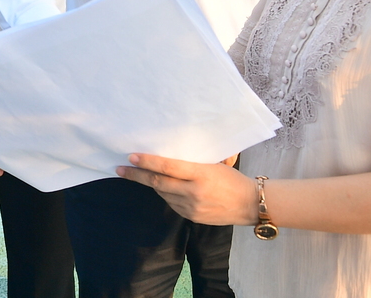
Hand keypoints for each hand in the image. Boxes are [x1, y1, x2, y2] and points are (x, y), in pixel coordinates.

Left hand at [117, 153, 256, 225]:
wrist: (250, 204)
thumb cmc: (232, 179)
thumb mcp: (214, 164)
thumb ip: (192, 161)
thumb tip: (166, 152)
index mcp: (200, 174)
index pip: (167, 167)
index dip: (147, 162)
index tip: (131, 157)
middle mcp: (194, 192)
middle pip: (158, 182)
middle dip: (136, 175)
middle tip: (120, 169)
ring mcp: (192, 207)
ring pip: (162, 193)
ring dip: (150, 183)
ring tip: (138, 174)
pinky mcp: (192, 217)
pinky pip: (171, 203)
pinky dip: (165, 194)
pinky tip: (163, 187)